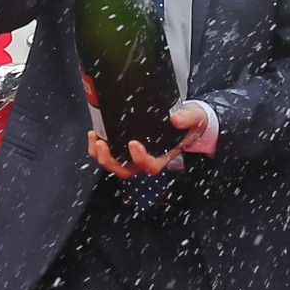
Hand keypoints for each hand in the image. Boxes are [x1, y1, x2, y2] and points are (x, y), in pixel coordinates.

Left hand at [86, 104, 207, 177]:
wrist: (186, 119)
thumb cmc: (190, 122)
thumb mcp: (195, 117)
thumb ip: (188, 118)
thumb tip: (176, 118)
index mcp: (164, 156)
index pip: (151, 166)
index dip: (140, 159)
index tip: (133, 143)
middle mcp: (147, 158)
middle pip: (126, 171)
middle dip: (111, 162)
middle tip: (102, 144)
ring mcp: (135, 155)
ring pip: (115, 165)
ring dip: (100, 156)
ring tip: (95, 138)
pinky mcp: (126, 146)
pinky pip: (110, 153)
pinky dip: (99, 147)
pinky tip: (94, 133)